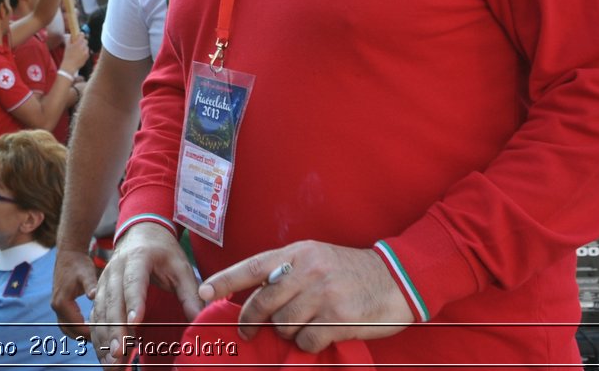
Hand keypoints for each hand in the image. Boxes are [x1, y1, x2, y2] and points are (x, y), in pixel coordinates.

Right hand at [51, 247, 99, 340]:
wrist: (69, 253)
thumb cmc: (79, 263)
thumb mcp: (86, 273)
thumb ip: (90, 286)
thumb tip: (94, 296)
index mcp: (62, 302)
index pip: (75, 325)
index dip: (90, 333)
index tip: (105, 335)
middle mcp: (56, 306)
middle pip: (69, 330)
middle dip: (84, 337)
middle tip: (102, 340)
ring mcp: (56, 305)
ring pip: (66, 328)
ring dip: (80, 334)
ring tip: (97, 337)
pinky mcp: (60, 303)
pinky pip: (67, 321)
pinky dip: (77, 327)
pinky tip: (90, 327)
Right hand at [62, 33, 89, 73]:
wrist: (70, 66)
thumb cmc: (67, 56)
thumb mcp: (67, 46)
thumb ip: (69, 40)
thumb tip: (71, 36)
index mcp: (78, 43)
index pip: (82, 35)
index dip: (81, 34)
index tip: (79, 35)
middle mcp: (83, 47)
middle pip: (86, 41)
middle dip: (82, 41)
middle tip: (79, 43)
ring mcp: (86, 52)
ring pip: (87, 47)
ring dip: (84, 47)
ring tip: (79, 51)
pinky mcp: (87, 56)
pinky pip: (87, 52)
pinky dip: (85, 52)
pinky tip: (80, 55)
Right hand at [90, 223, 201, 362]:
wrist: (141, 233)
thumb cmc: (163, 252)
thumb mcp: (181, 267)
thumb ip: (190, 293)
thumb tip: (200, 321)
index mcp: (138, 259)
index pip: (134, 282)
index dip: (134, 303)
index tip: (136, 323)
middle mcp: (116, 269)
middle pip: (113, 300)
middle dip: (115, 328)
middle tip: (120, 352)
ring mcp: (104, 280)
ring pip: (100, 311)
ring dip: (104, 337)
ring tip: (112, 361)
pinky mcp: (99, 292)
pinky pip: (95, 316)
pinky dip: (98, 336)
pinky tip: (104, 356)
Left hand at [197, 241, 412, 352]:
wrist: (396, 279)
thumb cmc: (350, 271)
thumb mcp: (316, 258)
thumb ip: (287, 272)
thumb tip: (255, 296)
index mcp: (298, 253)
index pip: (252, 266)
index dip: (224, 281)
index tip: (203, 293)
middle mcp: (307, 271)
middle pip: (263, 303)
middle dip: (250, 320)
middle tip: (248, 331)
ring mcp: (323, 294)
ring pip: (283, 325)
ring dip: (286, 332)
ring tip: (300, 326)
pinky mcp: (338, 318)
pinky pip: (306, 341)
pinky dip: (308, 344)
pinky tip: (320, 335)